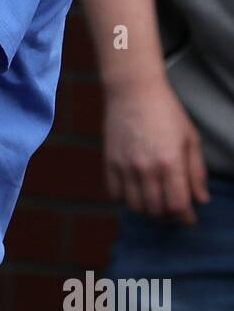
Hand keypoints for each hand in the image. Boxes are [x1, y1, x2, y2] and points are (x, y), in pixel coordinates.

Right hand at [102, 79, 208, 223]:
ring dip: (148, 210)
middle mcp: (146, 168)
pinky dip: (126, 200)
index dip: (185, 217)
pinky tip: (136, 192)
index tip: (189, 219)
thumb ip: (196, 172)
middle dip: (168, 216)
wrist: (133, 92)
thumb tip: (201, 200)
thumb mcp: (191, 138)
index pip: (177, 205)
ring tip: (156, 202)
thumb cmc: (167, 112)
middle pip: (156, 210)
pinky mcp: (109, 162)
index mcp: (170, 162)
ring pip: (135, 206)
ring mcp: (125, 166)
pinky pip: (115, 194)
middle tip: (174, 209)